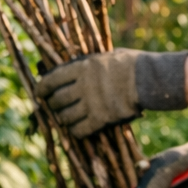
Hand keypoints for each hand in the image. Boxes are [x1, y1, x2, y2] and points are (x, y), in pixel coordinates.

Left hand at [37, 50, 187, 137]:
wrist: (149, 80)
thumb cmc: (131, 64)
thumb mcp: (106, 56)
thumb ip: (89, 63)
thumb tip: (75, 64)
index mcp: (81, 68)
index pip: (51, 80)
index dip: (42, 89)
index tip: (39, 93)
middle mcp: (82, 87)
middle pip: (57, 101)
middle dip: (53, 105)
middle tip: (54, 107)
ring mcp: (90, 104)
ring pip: (65, 117)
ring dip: (63, 119)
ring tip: (65, 119)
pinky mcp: (100, 119)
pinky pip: (79, 130)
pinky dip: (75, 132)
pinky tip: (77, 130)